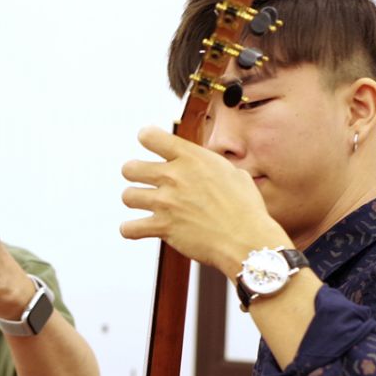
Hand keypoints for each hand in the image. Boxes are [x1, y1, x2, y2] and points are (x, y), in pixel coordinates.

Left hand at [120, 127, 287, 273]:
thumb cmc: (246, 208)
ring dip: (135, 200)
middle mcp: (174, 176)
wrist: (247, 240)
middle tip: (147, 182)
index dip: (147, 139)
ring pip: (127, 196)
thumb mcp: (234, 173)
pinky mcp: (163, 227)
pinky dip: (131, 230)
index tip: (151, 145)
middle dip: (135, 174)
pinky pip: (129, 228)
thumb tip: (206, 168)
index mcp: (191, 157)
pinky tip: (140, 229)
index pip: (149, 136)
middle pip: (129, 168)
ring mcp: (166, 202)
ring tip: (147, 205)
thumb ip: (211, 167)